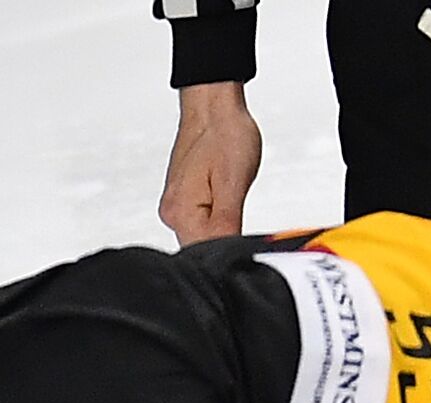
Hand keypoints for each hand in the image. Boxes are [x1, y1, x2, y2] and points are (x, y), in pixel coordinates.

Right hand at [160, 82, 261, 245]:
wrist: (215, 108)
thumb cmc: (226, 136)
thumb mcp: (234, 183)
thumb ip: (226, 224)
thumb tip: (225, 255)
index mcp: (181, 212)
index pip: (204, 255)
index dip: (230, 254)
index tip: (247, 239)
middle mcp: (172, 213)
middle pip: (203, 250)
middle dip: (228, 243)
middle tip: (244, 214)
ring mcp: (177, 208)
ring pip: (205, 238)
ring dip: (226, 231)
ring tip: (237, 201)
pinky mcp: (186, 202)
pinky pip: (204, 225)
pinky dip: (221, 221)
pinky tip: (231, 204)